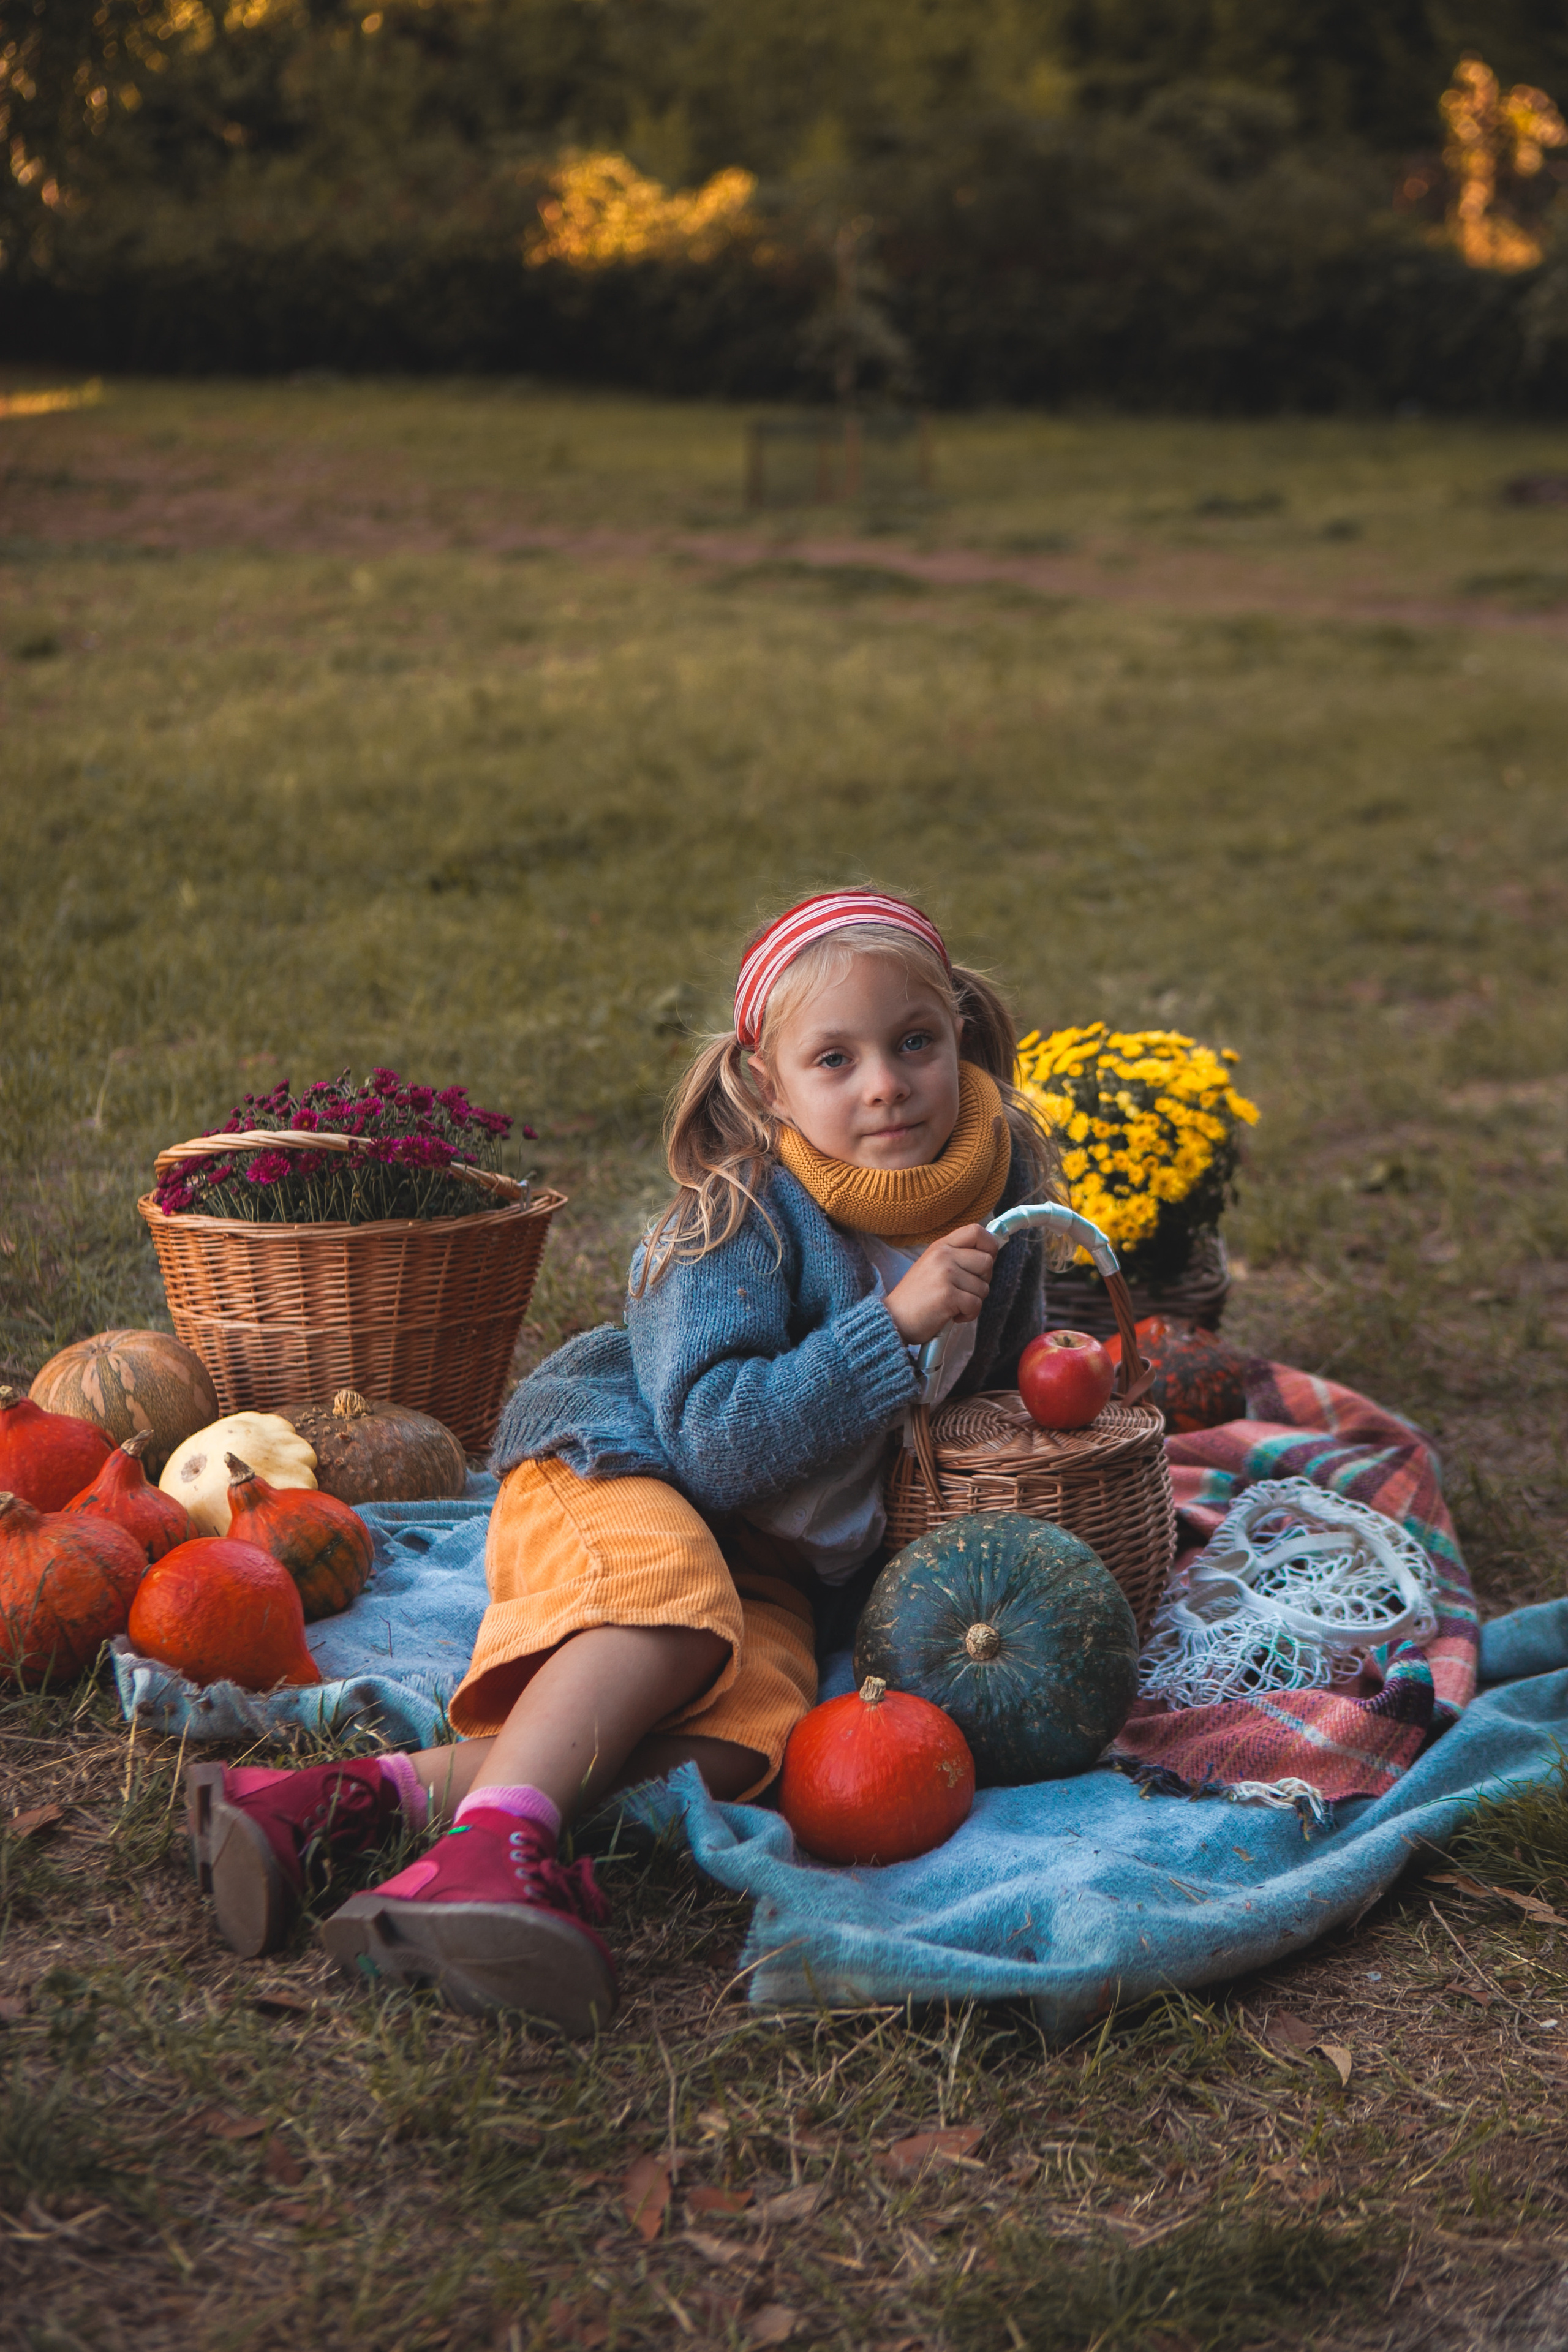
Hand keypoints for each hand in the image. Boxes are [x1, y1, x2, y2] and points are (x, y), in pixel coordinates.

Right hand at [883, 1224, 999, 1346]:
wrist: (894, 1319)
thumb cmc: (917, 1297)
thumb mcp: (934, 1266)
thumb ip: (957, 1257)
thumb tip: (990, 1256)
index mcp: (941, 1246)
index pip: (976, 1231)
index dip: (989, 1245)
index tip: (985, 1261)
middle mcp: (943, 1256)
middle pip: (987, 1261)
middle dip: (982, 1281)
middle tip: (963, 1290)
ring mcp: (945, 1274)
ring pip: (984, 1287)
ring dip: (973, 1301)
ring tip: (953, 1304)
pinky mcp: (948, 1296)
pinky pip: (976, 1305)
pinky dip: (968, 1315)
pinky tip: (952, 1315)